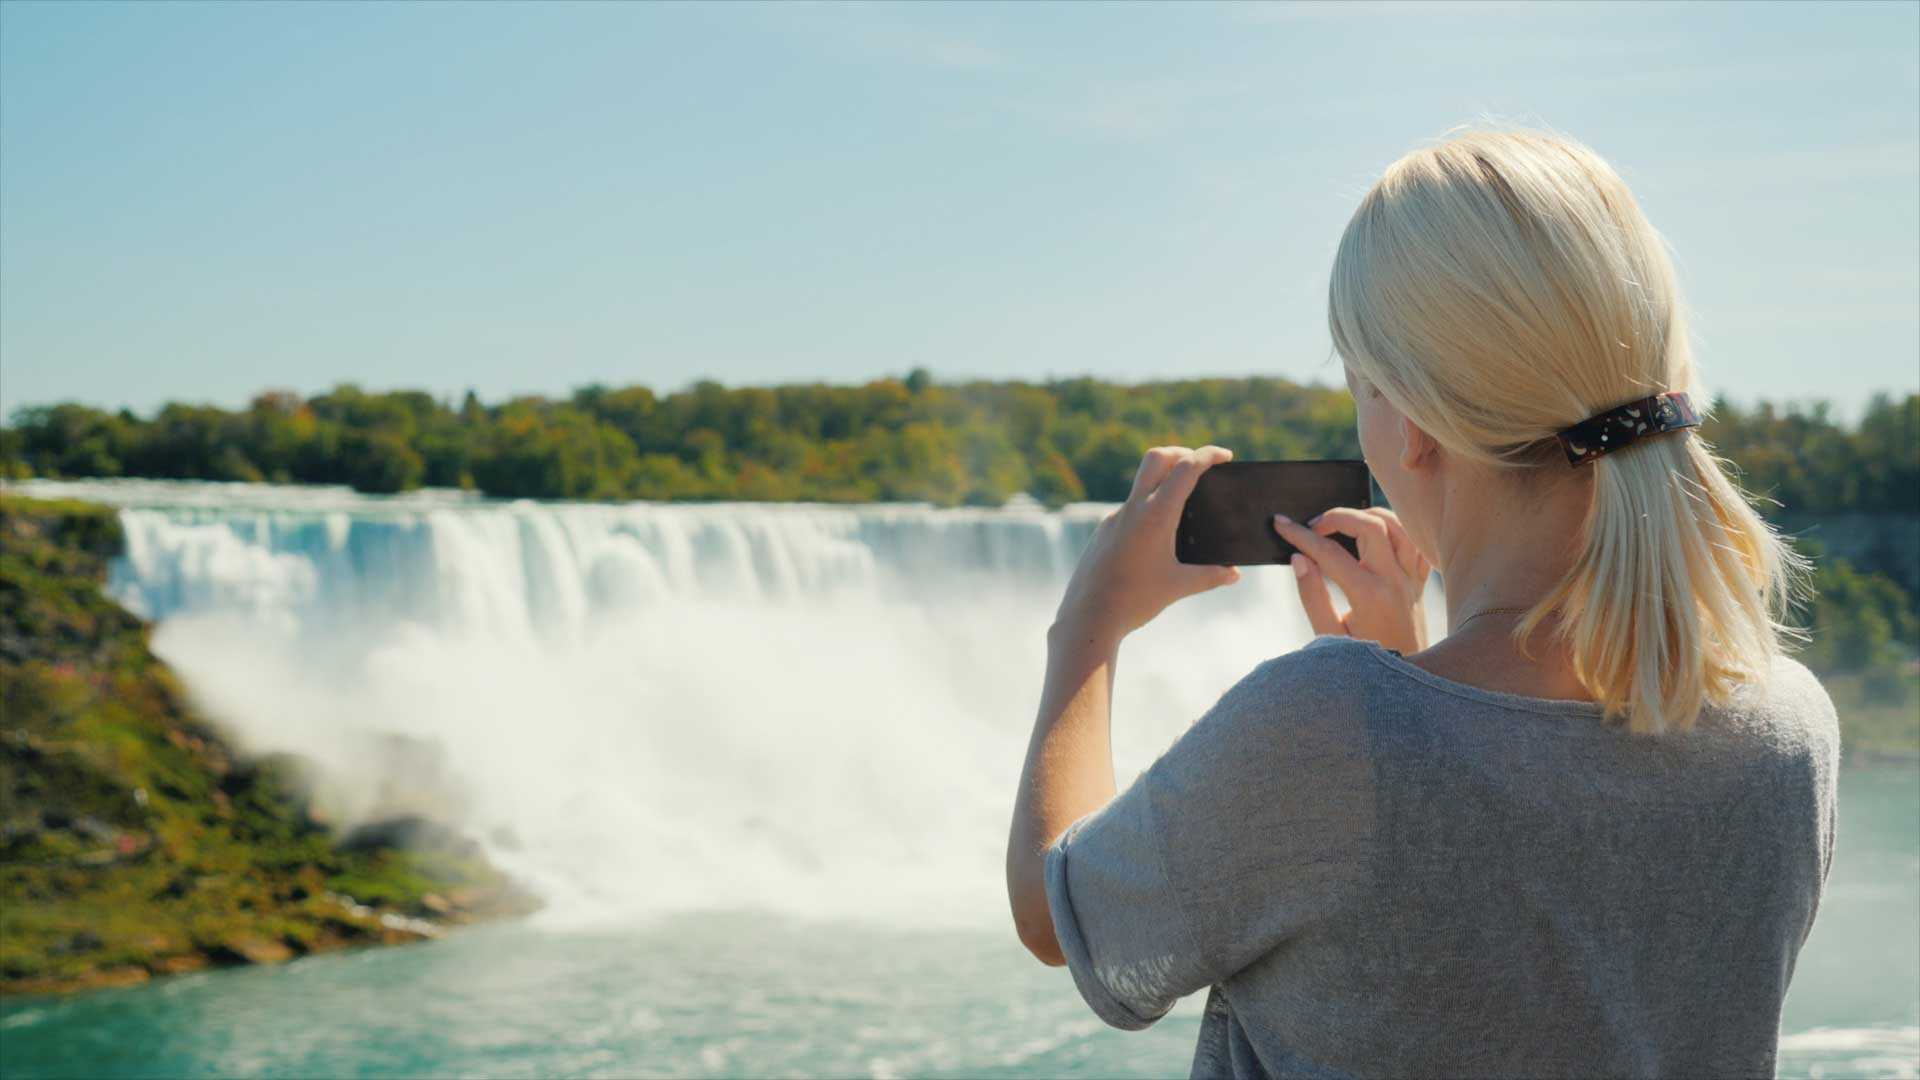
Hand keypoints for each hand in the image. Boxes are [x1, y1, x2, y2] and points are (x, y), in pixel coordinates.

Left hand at [1052, 446, 1242, 640]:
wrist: (1088, 617)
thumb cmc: (1134, 601)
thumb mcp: (1178, 587)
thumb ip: (1210, 576)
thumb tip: (1234, 574)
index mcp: (1155, 515)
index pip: (1185, 469)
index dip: (1208, 455)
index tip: (1225, 456)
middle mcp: (1132, 509)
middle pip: (1156, 458)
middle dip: (1181, 453)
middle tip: (1200, 465)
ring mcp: (1114, 518)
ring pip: (1140, 483)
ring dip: (1162, 481)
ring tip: (1184, 504)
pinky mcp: (1103, 532)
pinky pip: (1129, 508)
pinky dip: (1148, 507)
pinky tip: (1157, 534)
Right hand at [1272, 507, 1430, 654]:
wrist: (1404, 688)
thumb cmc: (1362, 669)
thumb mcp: (1328, 639)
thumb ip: (1312, 597)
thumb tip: (1299, 559)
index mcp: (1368, 597)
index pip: (1328, 552)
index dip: (1300, 534)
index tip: (1281, 524)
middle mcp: (1394, 583)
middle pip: (1369, 525)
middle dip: (1336, 516)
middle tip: (1312, 526)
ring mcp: (1411, 581)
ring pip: (1398, 526)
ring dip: (1368, 516)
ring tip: (1343, 524)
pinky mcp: (1419, 585)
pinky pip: (1416, 544)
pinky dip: (1398, 531)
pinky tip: (1377, 536)